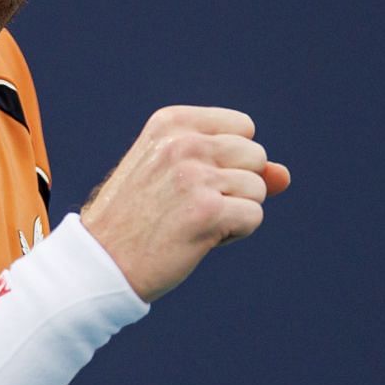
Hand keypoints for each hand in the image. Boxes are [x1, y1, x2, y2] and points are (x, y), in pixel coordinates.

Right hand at [79, 106, 290, 301]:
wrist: (99, 261)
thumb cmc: (138, 218)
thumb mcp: (175, 174)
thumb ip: (232, 165)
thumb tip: (284, 176)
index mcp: (170, 123)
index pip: (243, 127)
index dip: (229, 160)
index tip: (190, 179)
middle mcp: (183, 143)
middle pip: (256, 156)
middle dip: (236, 185)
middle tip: (190, 205)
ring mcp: (195, 176)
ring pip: (258, 188)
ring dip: (234, 210)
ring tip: (192, 222)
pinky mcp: (208, 212)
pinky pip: (254, 217)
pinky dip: (234, 233)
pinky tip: (198, 238)